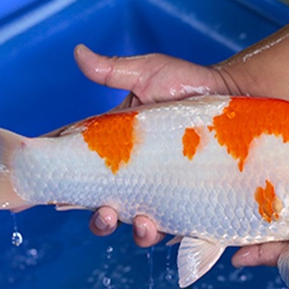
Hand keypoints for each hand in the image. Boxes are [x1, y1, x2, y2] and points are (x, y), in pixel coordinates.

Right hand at [75, 45, 235, 245]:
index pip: (80, 166)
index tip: (50, 187)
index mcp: (117, 148)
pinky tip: (169, 231)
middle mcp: (137, 174)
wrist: (237, 97)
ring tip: (142, 223)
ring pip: (137, 224)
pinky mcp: (191, 203)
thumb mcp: (149, 73)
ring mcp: (164, 191)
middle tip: (104, 212)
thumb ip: (113, 71)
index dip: (61, 179)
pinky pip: (177, 229)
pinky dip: (170, 236)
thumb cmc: (190, 84)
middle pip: (104, 206)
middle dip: (98, 218)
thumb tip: (77, 52)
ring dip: (133, 231)